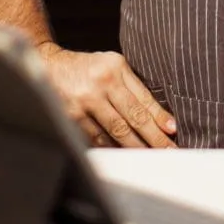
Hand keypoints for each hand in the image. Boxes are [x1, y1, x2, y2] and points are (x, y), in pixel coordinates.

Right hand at [39, 46, 176, 148]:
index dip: (160, 117)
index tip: (173, 132)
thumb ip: (136, 89)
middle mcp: (100, 84)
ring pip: (115, 133)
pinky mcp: (71, 117)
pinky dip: (112, 148)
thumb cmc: (89, 68)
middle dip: (153, 138)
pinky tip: (124, 154)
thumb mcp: (114, 67)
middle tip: (168, 152)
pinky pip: (97, 138)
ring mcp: (84, 102)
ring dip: (135, 148)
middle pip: (132, 119)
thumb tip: (162, 118)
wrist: (49, 65)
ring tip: (150, 157)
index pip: (143, 98)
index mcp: (115, 68)